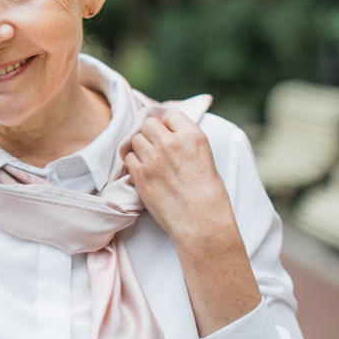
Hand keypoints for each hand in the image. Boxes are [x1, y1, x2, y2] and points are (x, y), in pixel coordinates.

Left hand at [125, 112, 260, 335]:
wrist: (201, 223)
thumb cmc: (209, 195)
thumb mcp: (205, 158)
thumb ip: (186, 142)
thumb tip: (169, 133)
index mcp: (193, 136)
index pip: (171, 116)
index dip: (169, 126)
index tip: (170, 136)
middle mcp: (171, 143)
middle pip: (149, 123)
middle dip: (151, 133)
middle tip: (156, 147)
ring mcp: (153, 158)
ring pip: (136, 139)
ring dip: (141, 147)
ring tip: (150, 160)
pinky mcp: (140, 174)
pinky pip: (128, 157)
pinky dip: (134, 162)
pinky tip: (143, 171)